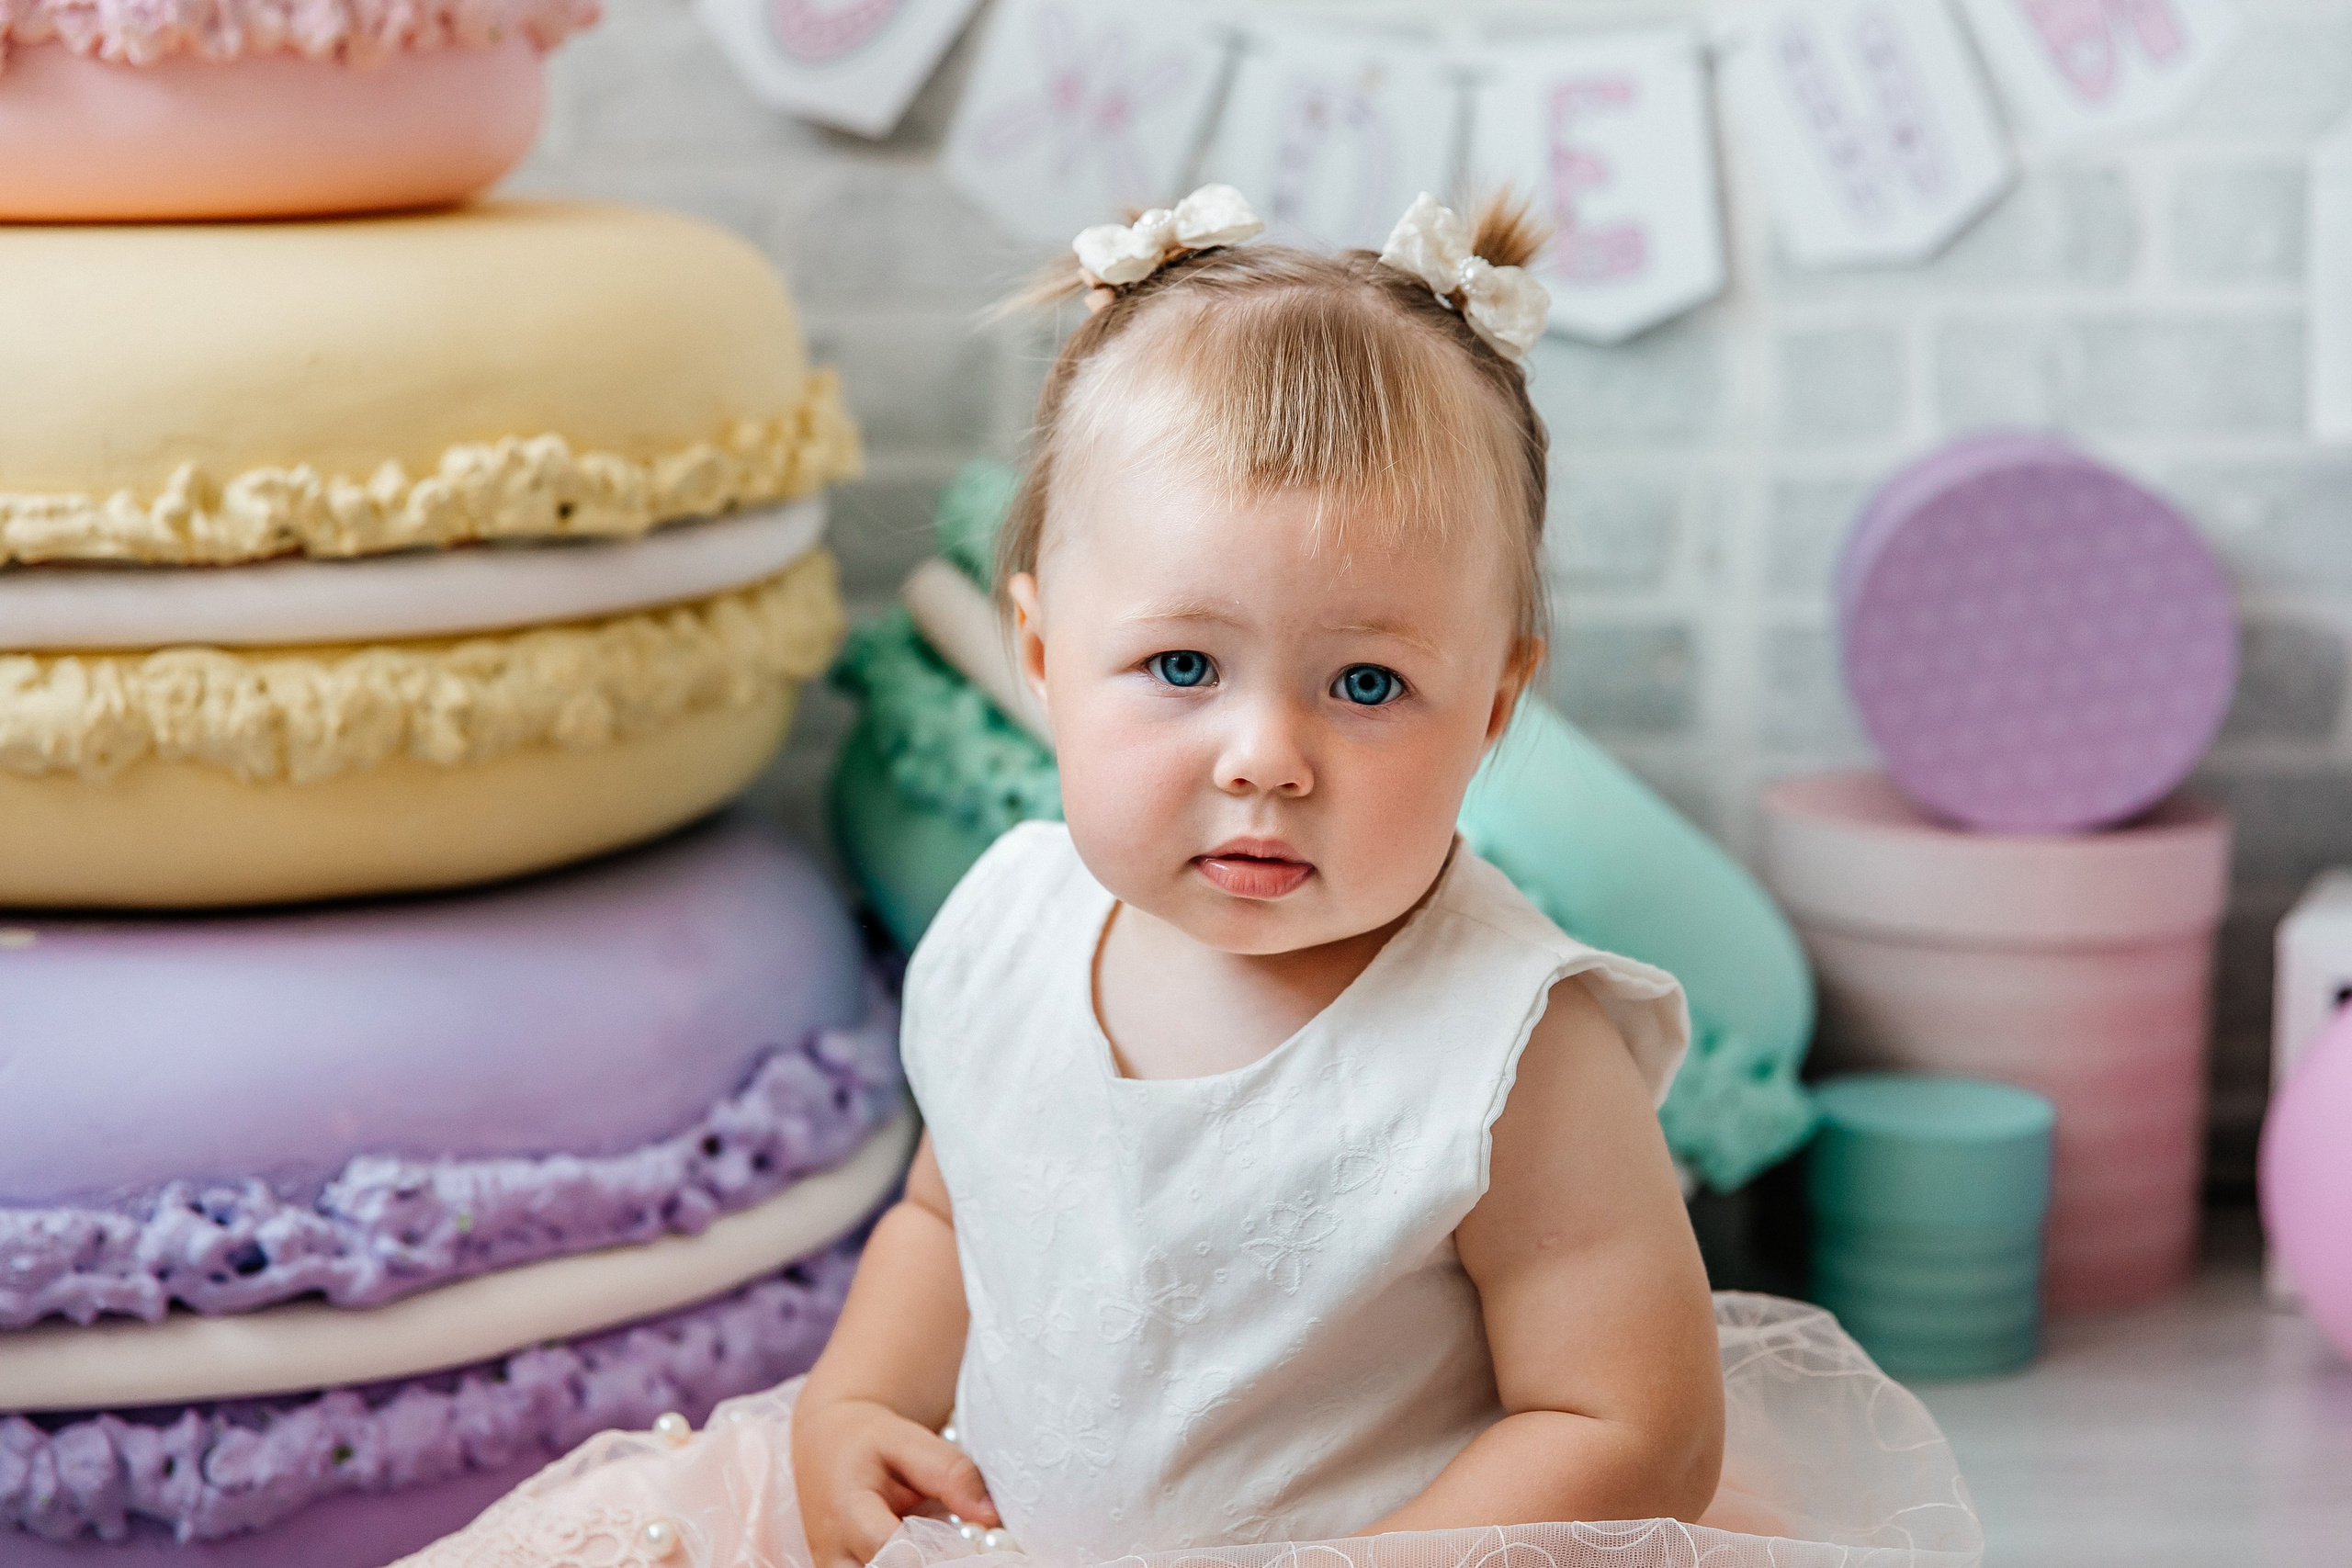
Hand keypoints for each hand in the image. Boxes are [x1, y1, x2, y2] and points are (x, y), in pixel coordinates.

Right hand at [794, 1396, 999, 1567]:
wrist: (825, 1447)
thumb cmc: (869, 1443)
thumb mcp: (909, 1441)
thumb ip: (950, 1473)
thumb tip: (991, 1514)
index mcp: (848, 1514)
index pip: (894, 1553)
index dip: (938, 1557)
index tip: (975, 1547)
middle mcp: (834, 1555)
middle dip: (932, 1566)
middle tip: (967, 1549)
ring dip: (920, 1566)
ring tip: (947, 1549)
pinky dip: (913, 1566)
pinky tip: (933, 1553)